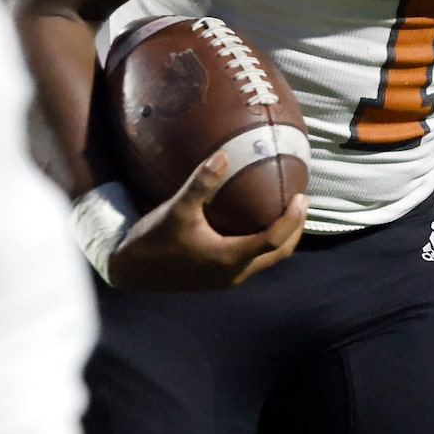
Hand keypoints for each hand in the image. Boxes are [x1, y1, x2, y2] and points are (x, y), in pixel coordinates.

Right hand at [106, 152, 305, 290]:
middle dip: (295, 229)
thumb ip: (202, 182)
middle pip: (279, 253)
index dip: (292, 219)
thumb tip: (224, 154)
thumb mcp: (177, 208)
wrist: (130, 270)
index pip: (274, 239)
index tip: (303, 196)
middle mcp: (234, 273)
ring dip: (281, 238)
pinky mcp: (217, 278)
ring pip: (267, 260)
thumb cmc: (154, 240)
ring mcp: (226, 278)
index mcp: (230, 258)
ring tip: (286, 211)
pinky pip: (252, 261)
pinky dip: (263, 243)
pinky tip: (254, 223)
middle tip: (302, 201)